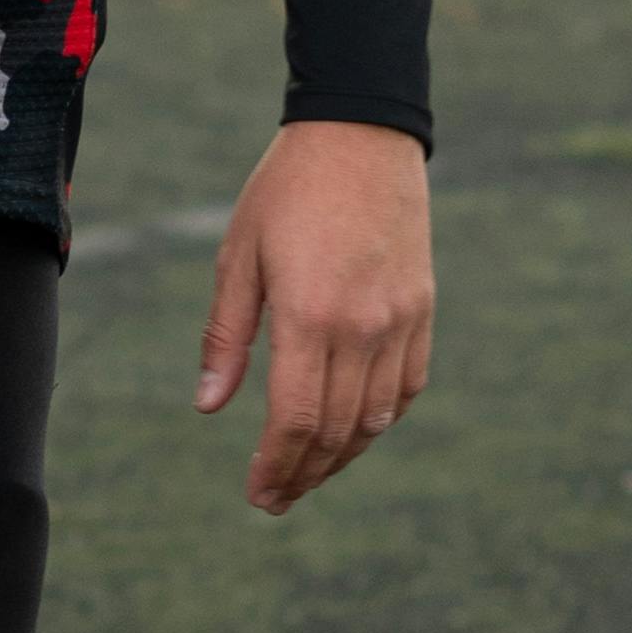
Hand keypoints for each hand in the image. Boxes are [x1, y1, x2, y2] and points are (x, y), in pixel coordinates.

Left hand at [197, 122, 432, 516]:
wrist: (361, 133)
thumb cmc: (286, 190)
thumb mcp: (238, 256)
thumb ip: (226, 336)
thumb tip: (208, 404)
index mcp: (310, 316)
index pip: (295, 420)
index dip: (275, 466)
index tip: (257, 494)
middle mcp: (363, 328)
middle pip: (336, 431)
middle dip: (303, 474)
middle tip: (274, 499)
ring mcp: (401, 320)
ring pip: (377, 418)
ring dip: (342, 456)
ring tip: (309, 473)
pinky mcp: (422, 308)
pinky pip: (408, 385)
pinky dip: (381, 419)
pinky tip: (354, 430)